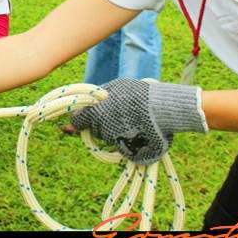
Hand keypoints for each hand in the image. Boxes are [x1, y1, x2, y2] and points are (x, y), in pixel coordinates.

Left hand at [71, 78, 207, 164]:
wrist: (160, 109)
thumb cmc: (137, 95)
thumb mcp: (115, 88)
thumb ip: (96, 97)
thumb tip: (80, 111)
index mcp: (94, 111)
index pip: (77, 121)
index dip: (81, 120)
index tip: (86, 118)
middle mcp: (100, 127)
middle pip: (93, 129)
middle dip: (100, 124)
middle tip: (117, 114)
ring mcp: (112, 139)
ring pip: (107, 137)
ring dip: (114, 130)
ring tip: (131, 118)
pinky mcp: (124, 149)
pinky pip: (119, 144)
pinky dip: (125, 139)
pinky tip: (136, 128)